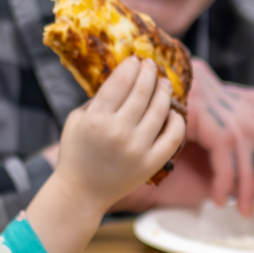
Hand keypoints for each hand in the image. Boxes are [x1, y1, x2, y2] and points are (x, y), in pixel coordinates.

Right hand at [42, 58, 185, 202]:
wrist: (81, 192)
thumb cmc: (76, 153)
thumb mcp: (76, 120)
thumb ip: (97, 99)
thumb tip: (123, 77)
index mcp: (97, 118)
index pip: (121, 81)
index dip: (131, 66)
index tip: (135, 59)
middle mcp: (118, 132)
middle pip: (143, 91)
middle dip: (149, 72)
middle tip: (152, 65)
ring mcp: (137, 148)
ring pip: (160, 109)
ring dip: (164, 91)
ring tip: (164, 83)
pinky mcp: (151, 163)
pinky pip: (173, 136)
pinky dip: (176, 120)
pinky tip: (172, 112)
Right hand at [177, 65, 253, 215]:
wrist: (169, 88)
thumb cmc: (202, 106)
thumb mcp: (234, 115)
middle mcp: (252, 111)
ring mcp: (236, 121)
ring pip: (250, 165)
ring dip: (247, 192)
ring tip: (247, 212)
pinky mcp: (218, 131)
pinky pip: (227, 167)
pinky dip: (224, 187)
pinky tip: (220, 200)